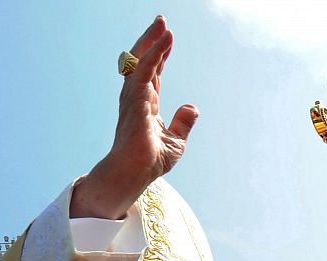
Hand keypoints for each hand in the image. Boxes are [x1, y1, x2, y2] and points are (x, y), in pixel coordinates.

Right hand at [71, 16, 198, 219]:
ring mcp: (134, 97)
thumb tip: (192, 107)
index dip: (160, 57)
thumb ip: (183, 123)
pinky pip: (145, 70)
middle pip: (144, 62)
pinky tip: (165, 40)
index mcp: (145, 106)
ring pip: (141, 61)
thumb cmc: (150, 161)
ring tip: (163, 23)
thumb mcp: (175, 141)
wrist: (136, 172)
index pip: (153, 75)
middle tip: (162, 21)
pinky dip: (155, 54)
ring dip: (152, 41)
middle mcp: (137, 98)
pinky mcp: (135, 99)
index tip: (168, 39)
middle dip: (152, 41)